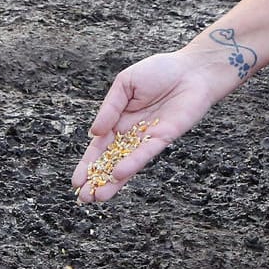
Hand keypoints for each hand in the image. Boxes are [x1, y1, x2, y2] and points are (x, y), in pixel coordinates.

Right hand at [72, 51, 235, 201]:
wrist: (193, 70)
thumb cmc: (160, 71)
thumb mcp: (125, 84)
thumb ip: (110, 108)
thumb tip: (94, 133)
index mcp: (119, 120)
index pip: (99, 146)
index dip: (87, 164)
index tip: (75, 181)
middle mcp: (132, 133)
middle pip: (110, 160)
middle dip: (96, 179)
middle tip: (83, 198)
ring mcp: (147, 138)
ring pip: (126, 163)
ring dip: (112, 181)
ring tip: (98, 197)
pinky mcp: (164, 138)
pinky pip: (145, 153)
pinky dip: (132, 163)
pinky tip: (118, 174)